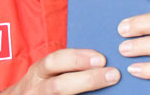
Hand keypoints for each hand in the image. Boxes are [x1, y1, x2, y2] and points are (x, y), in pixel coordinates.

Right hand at [2, 49, 119, 94]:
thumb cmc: (41, 85)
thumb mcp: (46, 72)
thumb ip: (66, 66)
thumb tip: (100, 60)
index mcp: (38, 72)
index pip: (55, 61)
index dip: (78, 58)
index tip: (101, 58)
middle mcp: (36, 89)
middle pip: (59, 85)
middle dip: (87, 79)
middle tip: (113, 74)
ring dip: (86, 91)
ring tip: (108, 88)